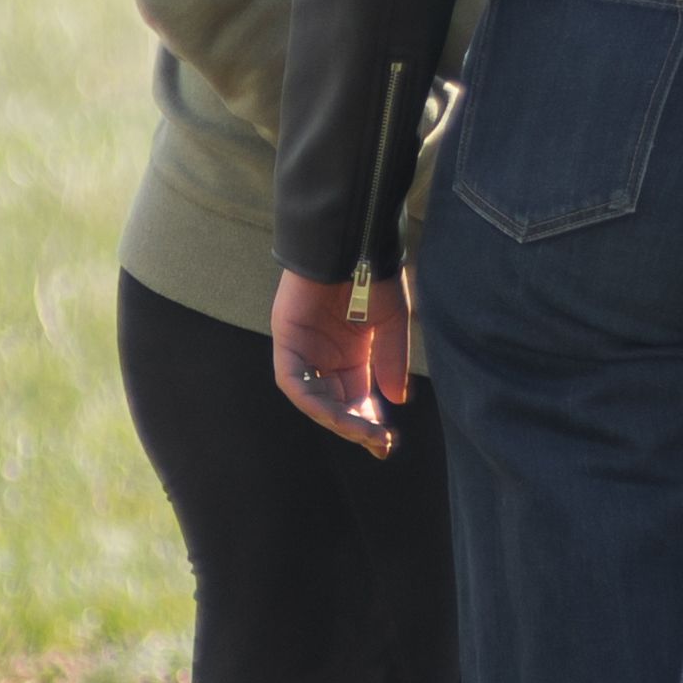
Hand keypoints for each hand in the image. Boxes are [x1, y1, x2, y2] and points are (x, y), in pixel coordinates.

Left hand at [268, 266, 410, 456]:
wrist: (351, 240)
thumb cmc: (373, 275)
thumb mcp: (392, 322)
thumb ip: (391, 360)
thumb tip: (397, 401)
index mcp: (351, 355)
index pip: (357, 399)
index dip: (370, 422)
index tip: (388, 442)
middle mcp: (325, 358)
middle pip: (336, 405)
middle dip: (356, 427)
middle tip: (379, 442)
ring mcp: (304, 351)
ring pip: (314, 400)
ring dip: (337, 419)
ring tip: (363, 431)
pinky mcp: (286, 341)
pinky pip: (294, 381)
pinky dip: (311, 399)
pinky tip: (334, 412)